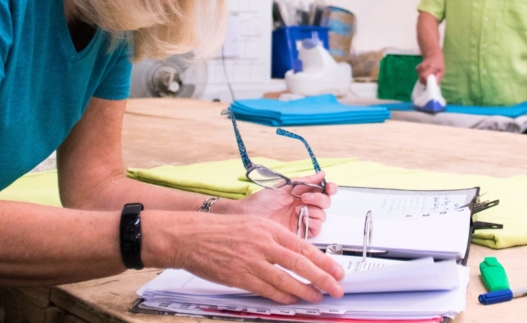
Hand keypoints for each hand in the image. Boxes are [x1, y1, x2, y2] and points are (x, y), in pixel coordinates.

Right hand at [154, 211, 344, 303]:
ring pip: (285, 279)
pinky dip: (281, 297)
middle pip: (300, 263)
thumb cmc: (218, 230)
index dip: (323, 261)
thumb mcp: (251, 226)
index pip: (303, 246)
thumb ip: (273, 239)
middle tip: (336, 288)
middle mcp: (262, 243)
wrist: (189, 236)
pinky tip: (291, 301)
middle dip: (322, 278)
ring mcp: (250, 261)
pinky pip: (265, 290)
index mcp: (268, 229)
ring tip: (317, 298)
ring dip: (304, 291)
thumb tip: (297, 255)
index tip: (337, 270)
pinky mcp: (238, 277)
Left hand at [238, 171, 335, 236]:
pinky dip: (313, 223)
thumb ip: (304, 181)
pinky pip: (316, 229)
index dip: (329, 188)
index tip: (329, 188)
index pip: (322, 190)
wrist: (249, 216)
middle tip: (305, 198)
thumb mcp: (283, 187)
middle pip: (325, 203)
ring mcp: (302, 218)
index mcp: (301, 193)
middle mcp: (304, 205)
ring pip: (322, 216)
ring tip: (298, 209)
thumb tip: (321, 174)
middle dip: (319, 199)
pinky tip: (301, 218)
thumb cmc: (261, 201)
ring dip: (314, 211)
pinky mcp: (300, 231)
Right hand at [416, 53, 444, 82]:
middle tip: (430, 82)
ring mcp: (419, 67)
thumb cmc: (438, 63)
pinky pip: (419, 76)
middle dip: (425, 83)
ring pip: (420, 78)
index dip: (427, 82)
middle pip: (421, 78)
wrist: (433, 54)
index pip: (425, 76)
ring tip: (429, 76)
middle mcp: (424, 66)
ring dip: (424, 80)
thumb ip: (438, 77)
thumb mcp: (441, 70)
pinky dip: (422, 77)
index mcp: (431, 66)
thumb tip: (435, 84)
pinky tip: (426, 73)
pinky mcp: (417, 68)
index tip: (430, 84)